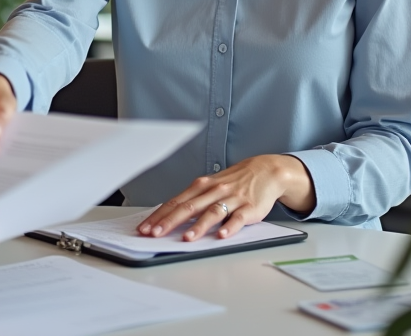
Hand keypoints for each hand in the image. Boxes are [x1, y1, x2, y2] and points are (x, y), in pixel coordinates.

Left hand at [136, 155, 314, 240]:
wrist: (266, 170)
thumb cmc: (233, 182)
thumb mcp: (210, 186)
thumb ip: (192, 200)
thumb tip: (168, 216)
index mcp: (201, 186)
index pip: (175, 202)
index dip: (159, 215)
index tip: (144, 228)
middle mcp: (214, 191)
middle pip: (188, 207)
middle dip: (170, 221)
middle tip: (155, 233)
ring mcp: (232, 199)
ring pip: (212, 213)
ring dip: (199, 226)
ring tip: (187, 238)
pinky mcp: (249, 208)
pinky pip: (238, 218)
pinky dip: (230, 227)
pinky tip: (222, 235)